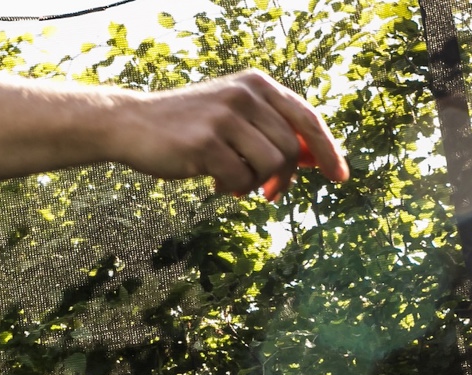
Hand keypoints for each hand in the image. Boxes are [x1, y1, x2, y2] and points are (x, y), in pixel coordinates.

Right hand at [110, 70, 348, 200]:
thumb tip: (316, 157)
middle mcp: (244, 95)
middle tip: (268, 194)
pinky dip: (233, 188)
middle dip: (283, 179)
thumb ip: (272, 130)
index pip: (307, 118)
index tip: (339, 177)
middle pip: (291, 149)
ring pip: (270, 165)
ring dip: (256, 184)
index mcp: (256, 84)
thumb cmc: (190, 126)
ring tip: (234, 183)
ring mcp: (224, 117)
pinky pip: (241, 179)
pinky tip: (214, 182)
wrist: (132, 124)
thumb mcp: (235, 116)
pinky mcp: (205, 143)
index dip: (328, 150)